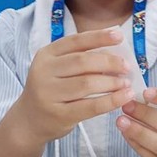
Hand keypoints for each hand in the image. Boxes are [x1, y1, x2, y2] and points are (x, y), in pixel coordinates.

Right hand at [13, 28, 133, 143]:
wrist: (29, 120)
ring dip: (112, 82)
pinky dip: (111, 101)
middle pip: (83, 62)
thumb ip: (79, 58)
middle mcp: (44, 72)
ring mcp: (49, 94)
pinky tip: (124, 97)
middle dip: (109, 62)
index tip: (119, 36)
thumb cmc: (51, 90)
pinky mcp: (59, 114)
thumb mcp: (57, 69)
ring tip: (126, 83)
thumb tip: (115, 51)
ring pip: (87, 84)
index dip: (99, 37)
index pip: (75, 41)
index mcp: (46, 55)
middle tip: (127, 66)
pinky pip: (90, 106)